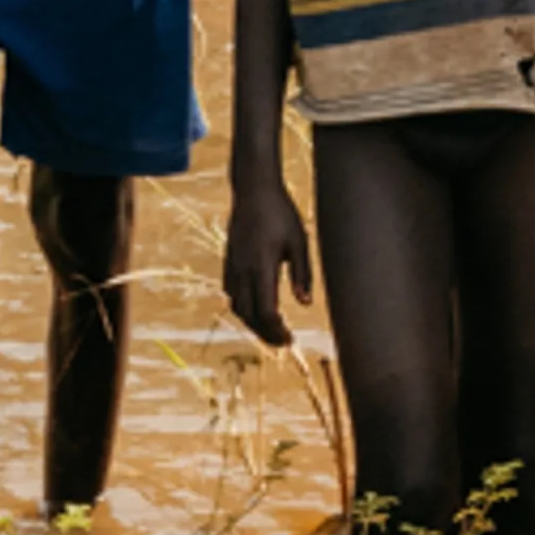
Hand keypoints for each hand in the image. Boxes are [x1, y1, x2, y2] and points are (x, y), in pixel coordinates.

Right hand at [225, 121, 312, 346]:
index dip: (276, 330)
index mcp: (262, 266)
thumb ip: (303, 274)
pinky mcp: (229, 262)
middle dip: (265, 334)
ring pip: (237, 307)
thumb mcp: (300, 242)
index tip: (290, 339)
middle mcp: (243, 270)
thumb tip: (305, 304)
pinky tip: (257, 311)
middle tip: (283, 343)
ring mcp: (232, 266)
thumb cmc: (281, 214)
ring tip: (272, 331)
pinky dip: (243, 308)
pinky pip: (232, 294)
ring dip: (253, 323)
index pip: (266, 310)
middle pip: (249, 315)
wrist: (253, 191)